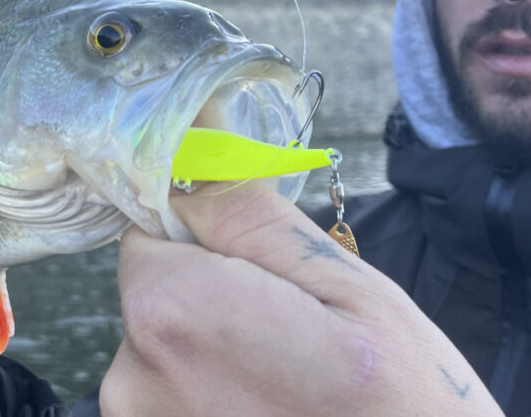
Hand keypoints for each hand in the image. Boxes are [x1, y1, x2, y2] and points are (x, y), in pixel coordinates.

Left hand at [99, 184, 501, 415]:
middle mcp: (132, 375)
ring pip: (163, 348)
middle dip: (210, 297)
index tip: (262, 275)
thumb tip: (191, 139)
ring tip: (284, 382)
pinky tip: (266, 409)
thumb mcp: (340, 282)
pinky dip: (210, 395)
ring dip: (212, 353)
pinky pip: (170, 394)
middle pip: (153, 292)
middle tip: (291, 335)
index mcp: (171, 309)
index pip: (147, 230)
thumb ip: (244, 210)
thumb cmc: (399, 402)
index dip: (206, 241)